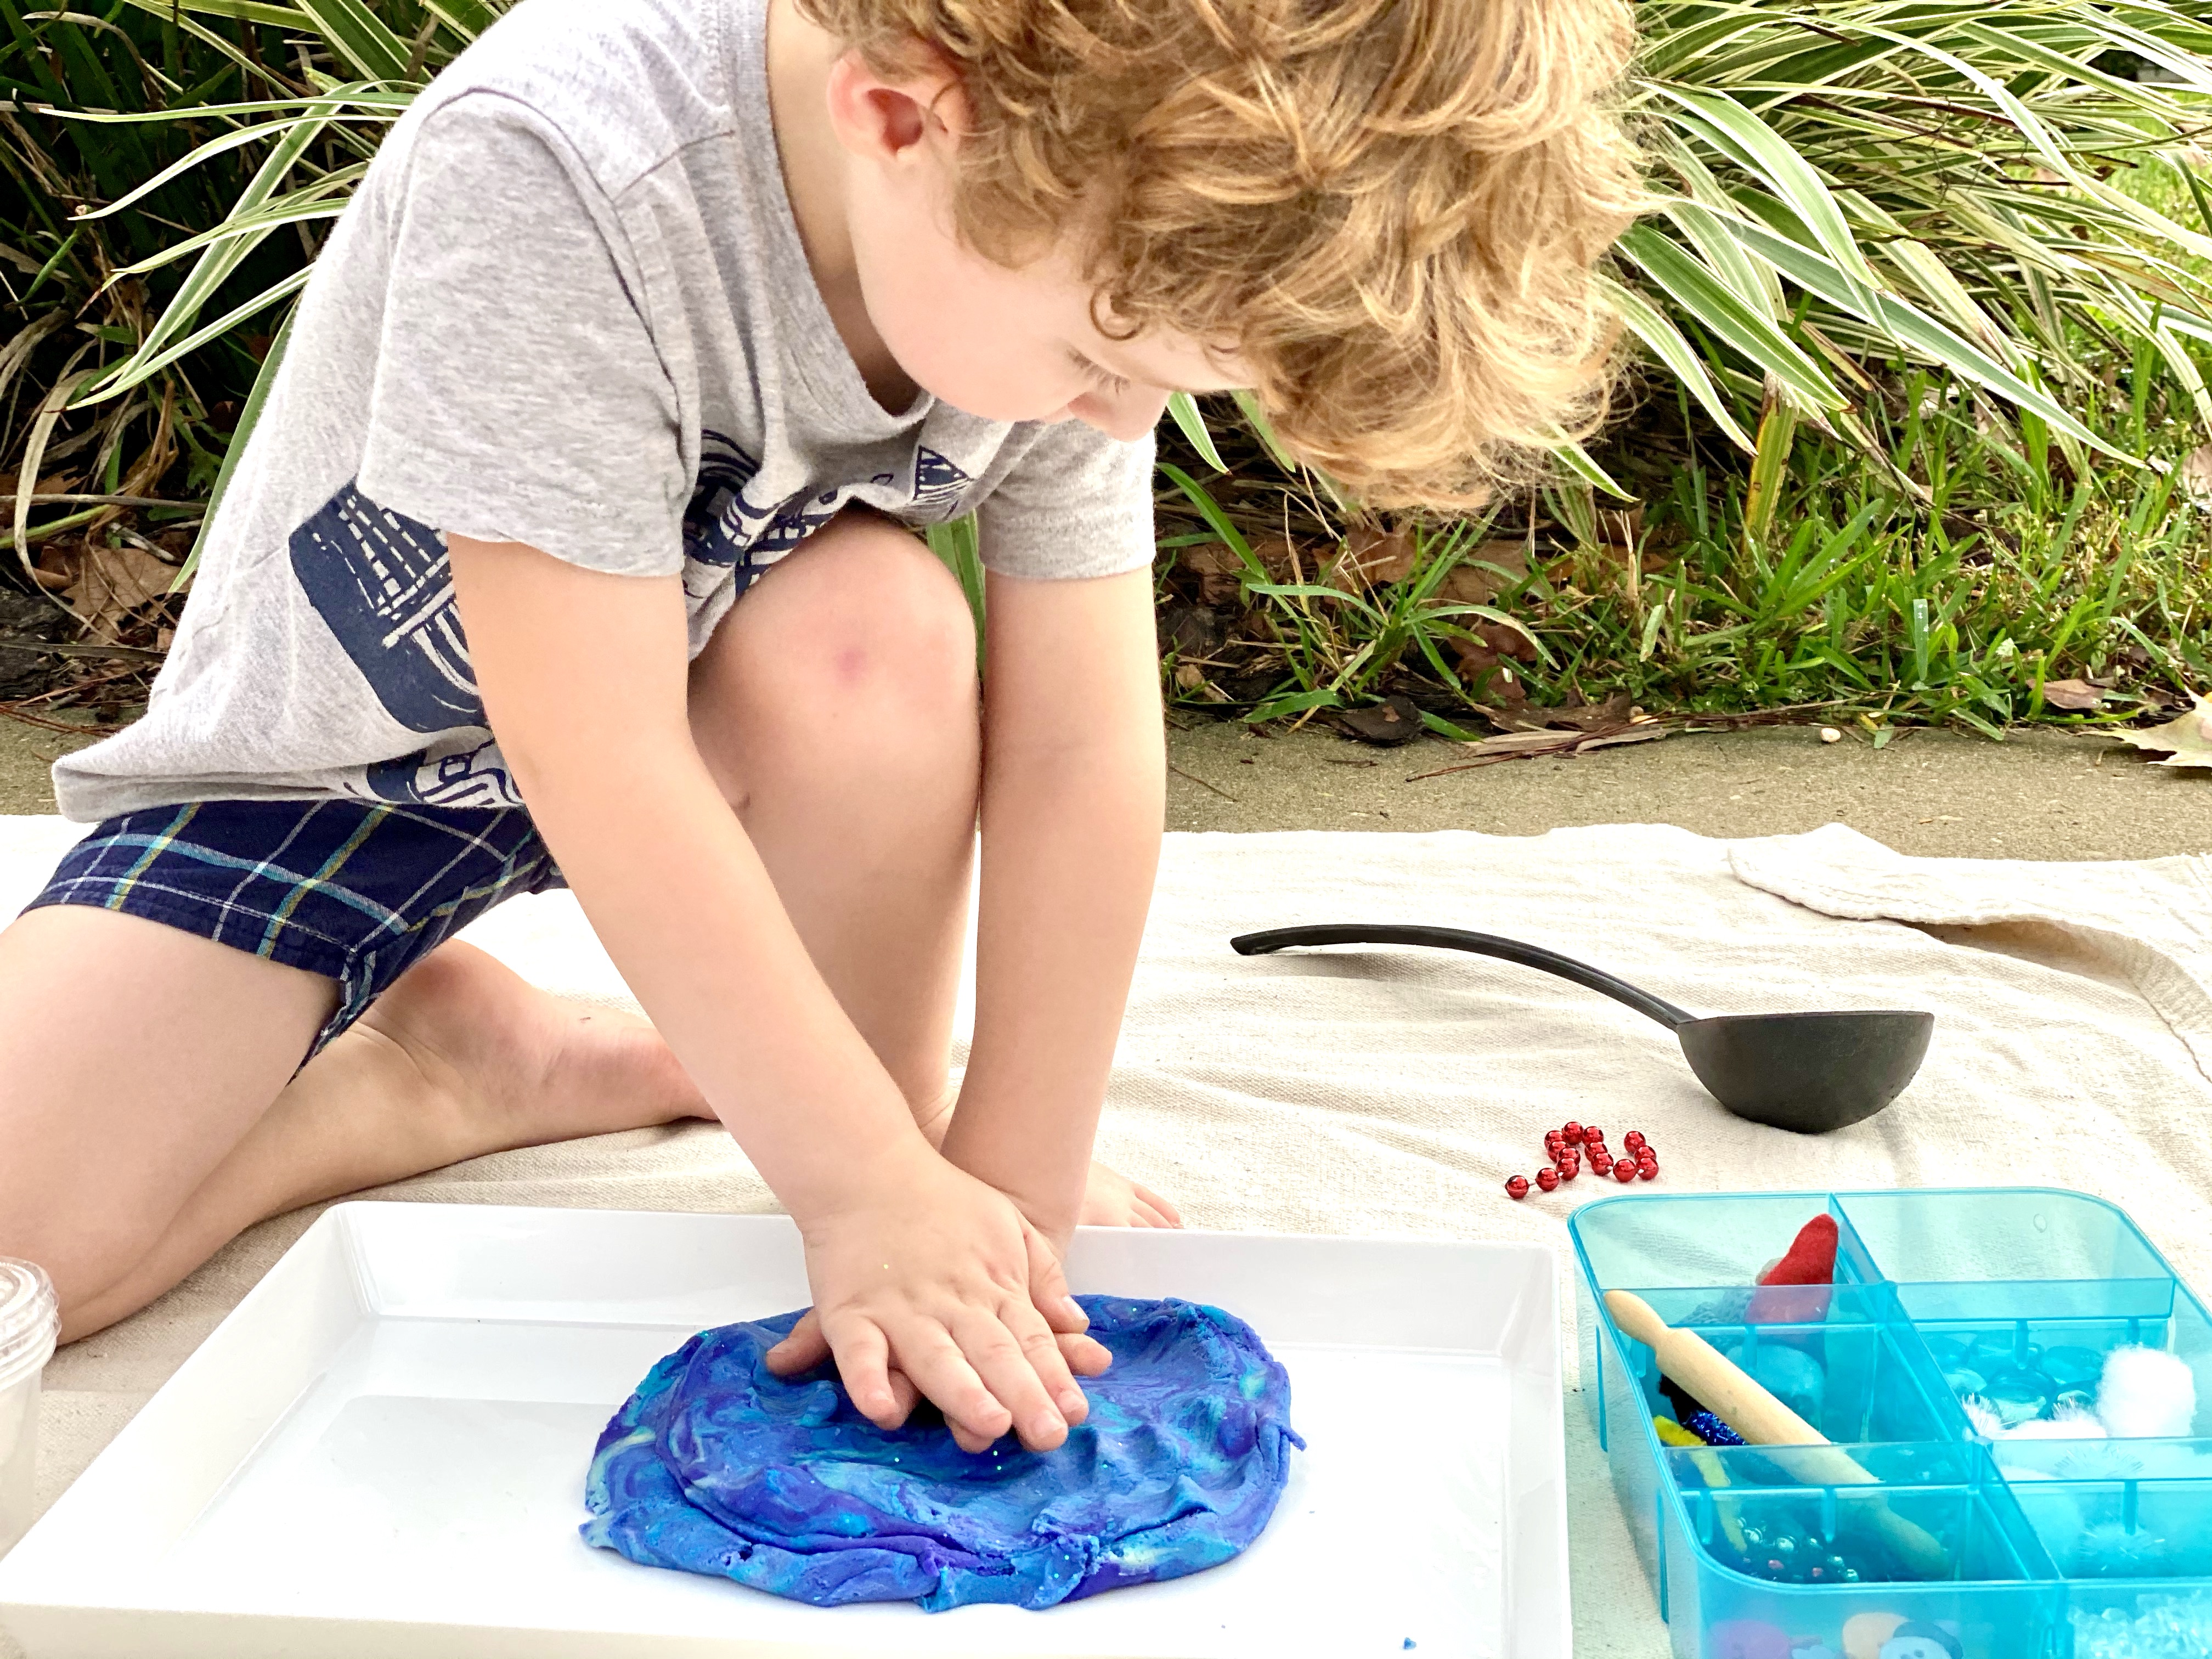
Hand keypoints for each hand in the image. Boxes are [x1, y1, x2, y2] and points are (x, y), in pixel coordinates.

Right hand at [767, 1145, 1111, 1452]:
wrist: (870, 1166)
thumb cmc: (943, 1201)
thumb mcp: (1010, 1226)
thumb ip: (1043, 1275)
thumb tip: (1077, 1322)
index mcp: (992, 1288)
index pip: (1031, 1339)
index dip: (1054, 1377)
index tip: (1076, 1413)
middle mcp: (952, 1303)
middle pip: (993, 1354)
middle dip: (1023, 1395)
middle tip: (1048, 1435)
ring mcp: (901, 1309)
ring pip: (936, 1358)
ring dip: (962, 1393)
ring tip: (988, 1425)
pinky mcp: (851, 1311)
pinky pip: (859, 1352)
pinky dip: (869, 1381)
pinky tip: (882, 1411)